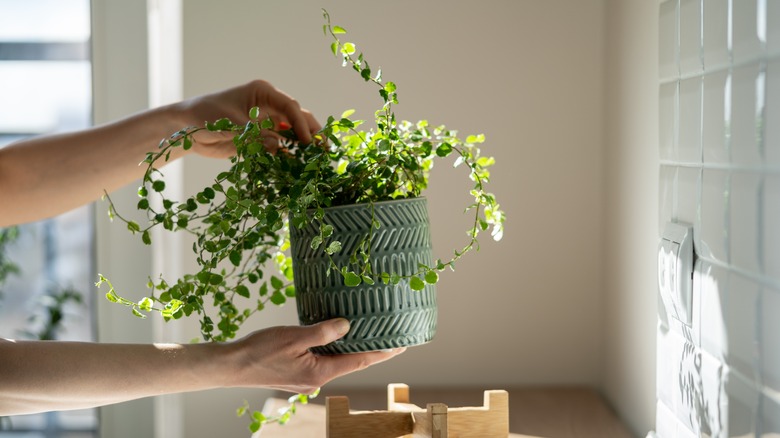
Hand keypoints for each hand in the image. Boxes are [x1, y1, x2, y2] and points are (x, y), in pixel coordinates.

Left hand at [176, 80, 321, 157]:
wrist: (184, 130)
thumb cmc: (204, 117)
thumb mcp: (230, 125)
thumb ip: (255, 136)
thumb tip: (280, 148)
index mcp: (262, 93)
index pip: (289, 106)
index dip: (301, 123)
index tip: (307, 141)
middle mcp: (268, 106)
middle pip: (297, 117)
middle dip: (311, 132)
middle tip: (323, 149)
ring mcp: (265, 122)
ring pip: (291, 133)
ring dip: (303, 145)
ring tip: (317, 160)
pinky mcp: (260, 138)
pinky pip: (279, 146)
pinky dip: (288, 155)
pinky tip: (298, 166)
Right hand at [228, 319, 405, 393]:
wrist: (232, 366)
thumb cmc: (260, 350)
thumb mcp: (295, 336)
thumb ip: (324, 332)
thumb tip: (347, 326)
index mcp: (320, 372)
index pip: (360, 360)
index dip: (382, 352)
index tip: (402, 345)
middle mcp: (317, 380)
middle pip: (351, 362)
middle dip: (370, 350)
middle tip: (391, 336)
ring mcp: (307, 379)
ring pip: (336, 361)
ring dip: (351, 348)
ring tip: (368, 333)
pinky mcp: (297, 374)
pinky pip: (322, 360)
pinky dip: (333, 349)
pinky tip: (335, 337)